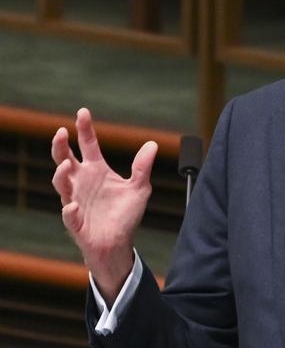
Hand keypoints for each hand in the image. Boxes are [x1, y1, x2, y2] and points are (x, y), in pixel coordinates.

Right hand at [51, 108, 157, 304]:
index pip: (88, 145)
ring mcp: (75, 200)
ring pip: (61, 185)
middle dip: (60, 146)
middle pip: (64, 159)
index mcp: (97, 170)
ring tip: (66, 165)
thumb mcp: (139, 188)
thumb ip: (142, 167)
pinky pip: (69, 215)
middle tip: (62, 132)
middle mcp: (82, 182)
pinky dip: (70, 211)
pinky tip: (74, 206)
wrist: (119, 243)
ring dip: (61, 175)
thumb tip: (152, 144)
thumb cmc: (125, 215)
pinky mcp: (76, 222)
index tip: (83, 112)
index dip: (84, 129)